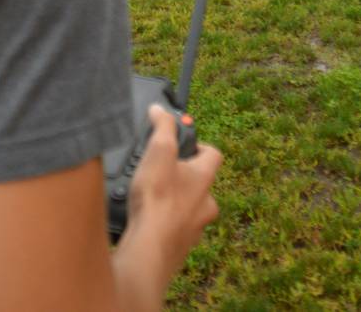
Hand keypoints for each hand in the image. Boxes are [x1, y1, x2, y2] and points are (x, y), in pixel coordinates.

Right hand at [123, 104, 221, 277]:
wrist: (149, 250)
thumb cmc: (156, 199)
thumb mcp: (159, 151)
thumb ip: (162, 126)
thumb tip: (160, 109)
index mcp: (205, 179)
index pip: (213, 154)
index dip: (199, 145)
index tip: (183, 143)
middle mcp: (206, 205)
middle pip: (200, 183)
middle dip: (183, 176)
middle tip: (160, 172)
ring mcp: (194, 229)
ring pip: (188, 208)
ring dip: (174, 201)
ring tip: (149, 197)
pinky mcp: (180, 248)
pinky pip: (176, 230)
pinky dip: (164, 223)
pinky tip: (146, 221)